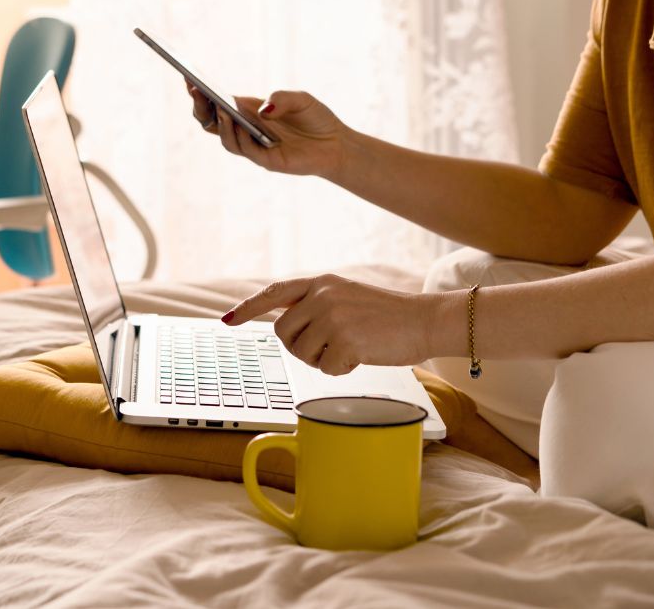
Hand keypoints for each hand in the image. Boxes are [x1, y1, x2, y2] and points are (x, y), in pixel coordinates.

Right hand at [186, 83, 347, 178]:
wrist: (336, 144)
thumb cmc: (316, 119)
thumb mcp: (301, 99)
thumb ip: (282, 98)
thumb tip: (261, 110)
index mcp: (249, 111)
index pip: (217, 103)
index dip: (200, 92)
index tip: (187, 77)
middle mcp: (247, 128)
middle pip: (212, 122)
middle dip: (200, 106)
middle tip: (195, 90)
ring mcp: (254, 145)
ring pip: (225, 138)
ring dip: (220, 123)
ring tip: (220, 107)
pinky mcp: (266, 160)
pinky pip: (245, 149)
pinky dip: (239, 137)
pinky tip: (239, 124)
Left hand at [221, 274, 437, 374]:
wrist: (425, 320)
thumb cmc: (389, 316)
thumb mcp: (348, 297)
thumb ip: (318, 305)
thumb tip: (286, 326)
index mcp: (322, 283)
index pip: (275, 292)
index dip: (249, 307)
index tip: (228, 320)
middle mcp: (322, 296)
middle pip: (284, 334)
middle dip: (303, 348)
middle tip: (332, 345)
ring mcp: (332, 317)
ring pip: (302, 354)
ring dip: (324, 360)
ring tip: (352, 347)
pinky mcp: (344, 340)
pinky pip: (326, 369)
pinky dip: (343, 370)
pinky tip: (363, 355)